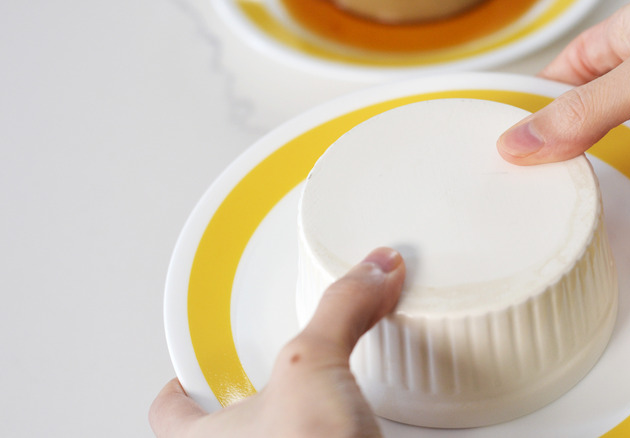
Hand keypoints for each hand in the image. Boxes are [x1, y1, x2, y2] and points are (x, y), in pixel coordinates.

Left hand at [149, 247, 404, 437]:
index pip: (168, 412)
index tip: (183, 372)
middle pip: (222, 427)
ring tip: (319, 397)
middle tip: (267, 377)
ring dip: (295, 418)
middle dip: (246, 400)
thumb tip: (369, 271)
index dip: (175, 389)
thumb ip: (341, 310)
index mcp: (209, 437)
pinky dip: (340, 432)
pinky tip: (360, 425)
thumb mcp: (312, 366)